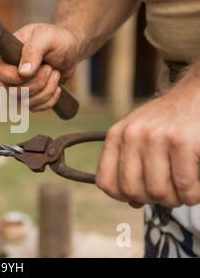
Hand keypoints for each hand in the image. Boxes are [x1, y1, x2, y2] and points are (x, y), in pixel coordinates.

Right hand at [0, 23, 80, 111]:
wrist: (69, 49)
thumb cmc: (55, 39)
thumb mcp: (45, 37)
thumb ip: (33, 51)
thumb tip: (23, 72)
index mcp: (4, 56)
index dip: (15, 76)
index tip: (34, 69)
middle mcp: (8, 75)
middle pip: (14, 92)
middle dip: (38, 83)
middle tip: (49, 68)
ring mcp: (18, 88)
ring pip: (26, 102)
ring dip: (47, 90)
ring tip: (55, 73)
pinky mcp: (30, 98)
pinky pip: (36, 108)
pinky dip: (51, 99)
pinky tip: (57, 85)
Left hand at [96, 76, 199, 207]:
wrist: (195, 95)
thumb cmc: (167, 120)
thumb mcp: (139, 134)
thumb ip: (130, 165)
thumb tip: (132, 202)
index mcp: (116, 135)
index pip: (105, 181)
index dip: (122, 196)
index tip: (137, 195)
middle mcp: (132, 135)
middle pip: (132, 190)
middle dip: (151, 199)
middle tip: (167, 193)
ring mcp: (156, 138)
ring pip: (158, 192)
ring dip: (174, 199)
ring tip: (183, 189)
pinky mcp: (182, 142)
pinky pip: (185, 186)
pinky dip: (193, 195)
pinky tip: (197, 187)